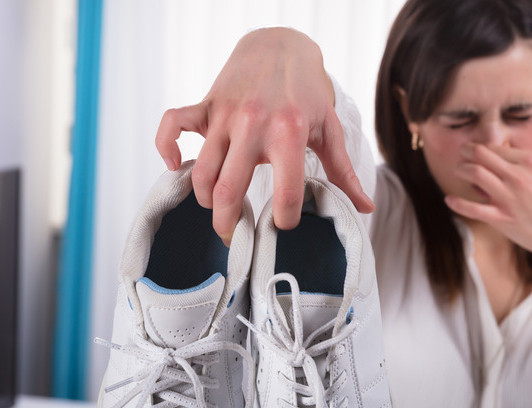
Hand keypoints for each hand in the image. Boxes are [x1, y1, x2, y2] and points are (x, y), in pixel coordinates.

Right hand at [155, 28, 373, 244]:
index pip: (285, 195)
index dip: (284, 220)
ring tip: (217, 210)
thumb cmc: (307, 92)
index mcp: (289, 134)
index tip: (282, 224)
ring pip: (201, 172)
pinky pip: (172, 126)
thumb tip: (365, 208)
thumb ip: (343, 172)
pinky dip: (166, 148)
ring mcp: (225, 115)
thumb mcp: (329, 129)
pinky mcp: (206, 105)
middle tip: (234, 238)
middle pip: (229, 191)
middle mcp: (253, 125)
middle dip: (229, 225)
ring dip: (205, 200)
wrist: (282, 45)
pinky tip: (175, 166)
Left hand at [444, 143, 531, 282]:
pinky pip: (472, 208)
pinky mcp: (502, 218)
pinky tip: (449, 199)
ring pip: (474, 173)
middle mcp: (518, 176)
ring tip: (457, 171)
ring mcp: (509, 197)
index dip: (481, 148)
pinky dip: (457, 202)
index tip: (474, 151)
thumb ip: (521, 164)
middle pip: (481, 154)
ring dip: (460, 169)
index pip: (495, 147)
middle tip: (461, 155)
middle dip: (466, 152)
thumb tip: (496, 156)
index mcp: (530, 162)